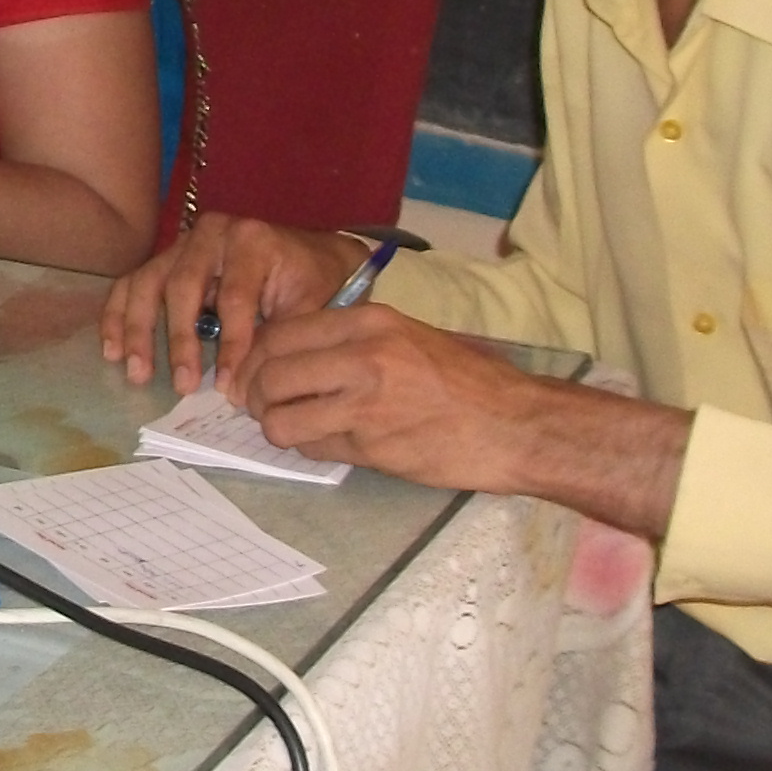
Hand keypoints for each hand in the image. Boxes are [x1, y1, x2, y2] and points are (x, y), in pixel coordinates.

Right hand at [97, 214, 364, 393]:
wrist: (309, 255)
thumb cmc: (311, 283)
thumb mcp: (310, 307)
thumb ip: (278, 341)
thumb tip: (238, 388)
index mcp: (251, 240)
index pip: (234, 297)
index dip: (230, 345)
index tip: (226, 386)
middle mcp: (211, 233)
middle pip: (182, 285)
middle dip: (180, 340)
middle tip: (181, 385)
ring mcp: (182, 243)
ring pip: (148, 283)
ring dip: (137, 330)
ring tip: (136, 372)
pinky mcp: (164, 258)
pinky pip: (132, 284)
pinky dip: (118, 316)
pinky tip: (113, 350)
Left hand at [245, 306, 690, 534]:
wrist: (517, 425)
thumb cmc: (467, 382)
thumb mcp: (408, 337)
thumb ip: (351, 342)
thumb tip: (289, 357)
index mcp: (370, 321)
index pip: (279, 335)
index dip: (255, 361)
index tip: (254, 377)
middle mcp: (362, 355)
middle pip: (269, 375)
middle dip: (257, 397)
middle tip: (265, 408)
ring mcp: (365, 402)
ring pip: (281, 419)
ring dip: (281, 428)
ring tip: (299, 429)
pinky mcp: (373, 446)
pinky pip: (314, 448)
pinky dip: (312, 449)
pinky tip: (333, 444)